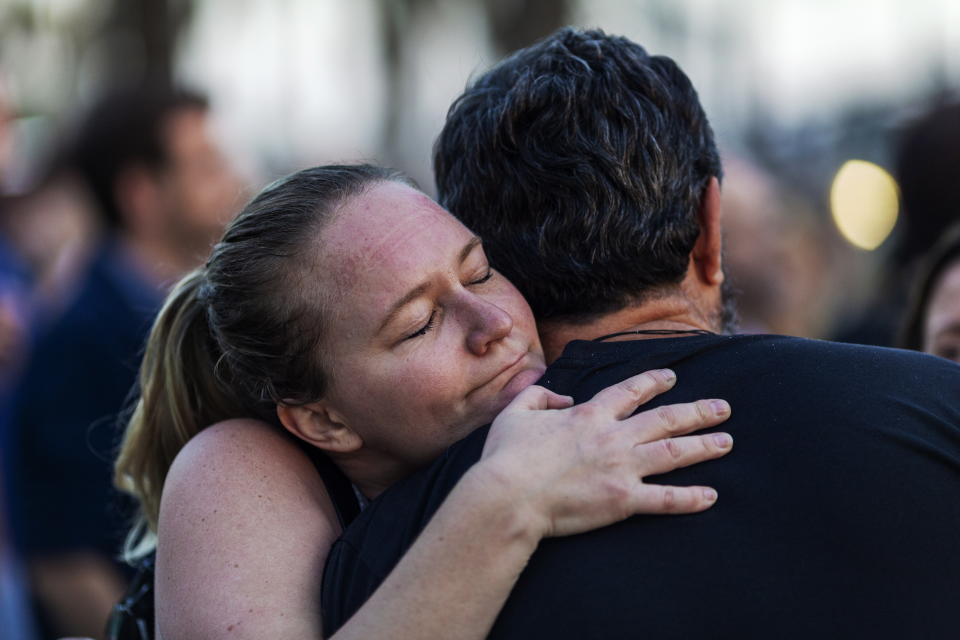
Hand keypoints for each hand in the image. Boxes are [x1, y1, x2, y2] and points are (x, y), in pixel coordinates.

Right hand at [476, 369, 731, 538]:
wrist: (508, 496)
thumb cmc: (506, 456)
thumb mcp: (514, 413)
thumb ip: (538, 396)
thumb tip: (560, 397)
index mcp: (588, 415)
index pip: (629, 392)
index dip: (652, 382)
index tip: (671, 377)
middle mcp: (612, 437)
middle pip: (664, 419)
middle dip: (696, 412)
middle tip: (723, 408)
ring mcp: (621, 468)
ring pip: (673, 453)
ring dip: (703, 447)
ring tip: (726, 442)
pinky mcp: (622, 500)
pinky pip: (664, 499)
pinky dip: (690, 498)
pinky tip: (711, 496)